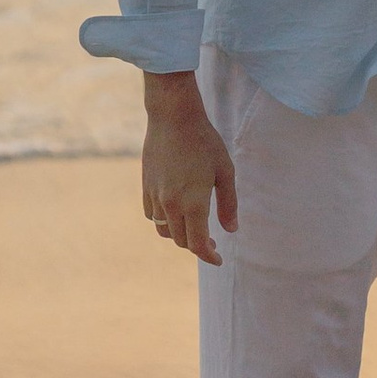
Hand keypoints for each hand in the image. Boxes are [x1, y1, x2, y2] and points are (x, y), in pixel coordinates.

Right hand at [142, 73, 236, 265]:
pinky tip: (175, 212)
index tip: (218, 259)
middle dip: (197, 245)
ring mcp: (155, 196)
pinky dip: (163, 221)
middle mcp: (170, 205)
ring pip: (164, 230)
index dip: (209, 256)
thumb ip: (228, 204)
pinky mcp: (145, 186)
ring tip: (194, 227)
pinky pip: (151, 215)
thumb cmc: (204, 141)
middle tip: (212, 240)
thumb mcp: (225, 171)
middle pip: (181, 240)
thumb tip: (231, 230)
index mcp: (193, 203)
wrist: (173, 117)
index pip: (197, 244)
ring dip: (179, 235)